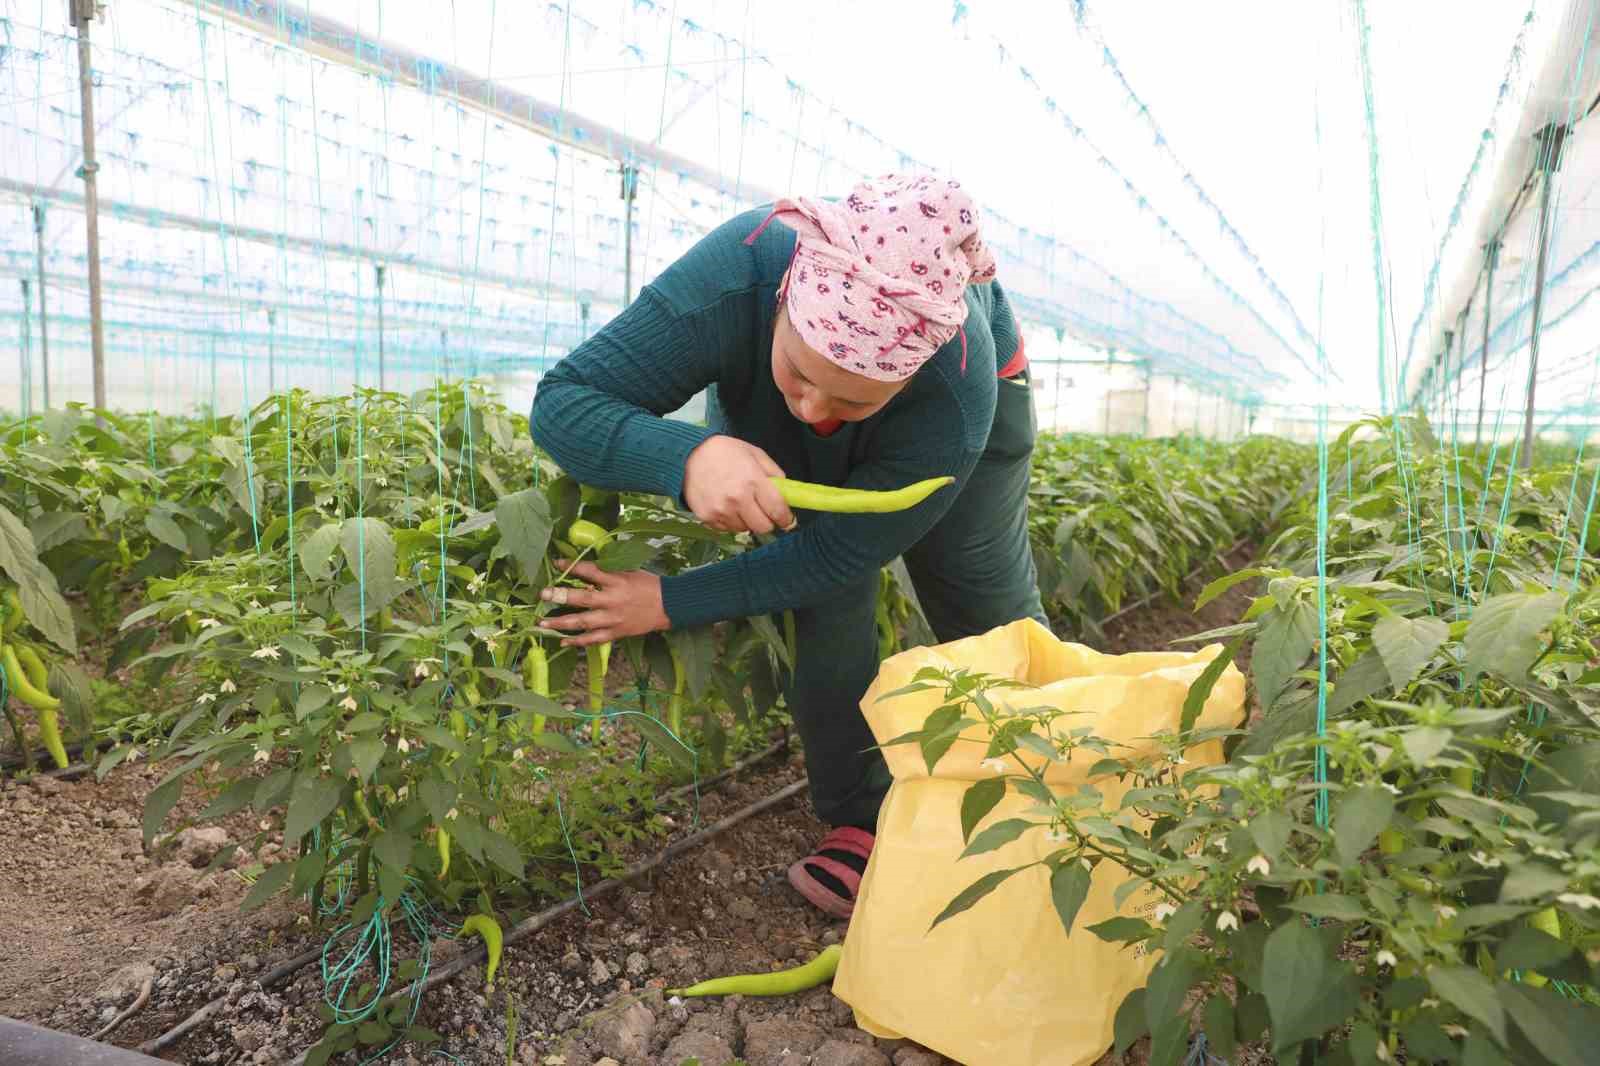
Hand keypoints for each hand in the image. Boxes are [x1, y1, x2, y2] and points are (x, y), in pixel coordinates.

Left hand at [538, 561, 669, 646]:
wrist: (669, 606)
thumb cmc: (648, 585)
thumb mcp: (629, 571)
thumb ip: (608, 571)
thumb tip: (583, 569)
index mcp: (617, 580)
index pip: (590, 571)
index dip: (572, 567)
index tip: (557, 564)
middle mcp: (613, 600)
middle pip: (583, 599)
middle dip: (561, 596)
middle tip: (543, 595)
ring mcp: (614, 619)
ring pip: (583, 622)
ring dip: (561, 623)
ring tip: (542, 623)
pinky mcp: (617, 633)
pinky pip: (594, 639)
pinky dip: (578, 642)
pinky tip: (562, 642)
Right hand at [683, 435, 796, 533]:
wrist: (689, 454)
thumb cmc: (725, 452)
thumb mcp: (755, 454)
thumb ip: (774, 473)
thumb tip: (787, 493)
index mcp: (753, 481)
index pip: (777, 510)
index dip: (786, 519)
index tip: (788, 521)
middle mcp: (738, 499)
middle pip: (763, 527)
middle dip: (767, 521)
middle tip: (764, 513)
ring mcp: (721, 510)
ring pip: (745, 529)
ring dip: (747, 521)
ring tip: (740, 504)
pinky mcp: (707, 517)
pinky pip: (727, 529)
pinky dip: (730, 521)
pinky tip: (726, 506)